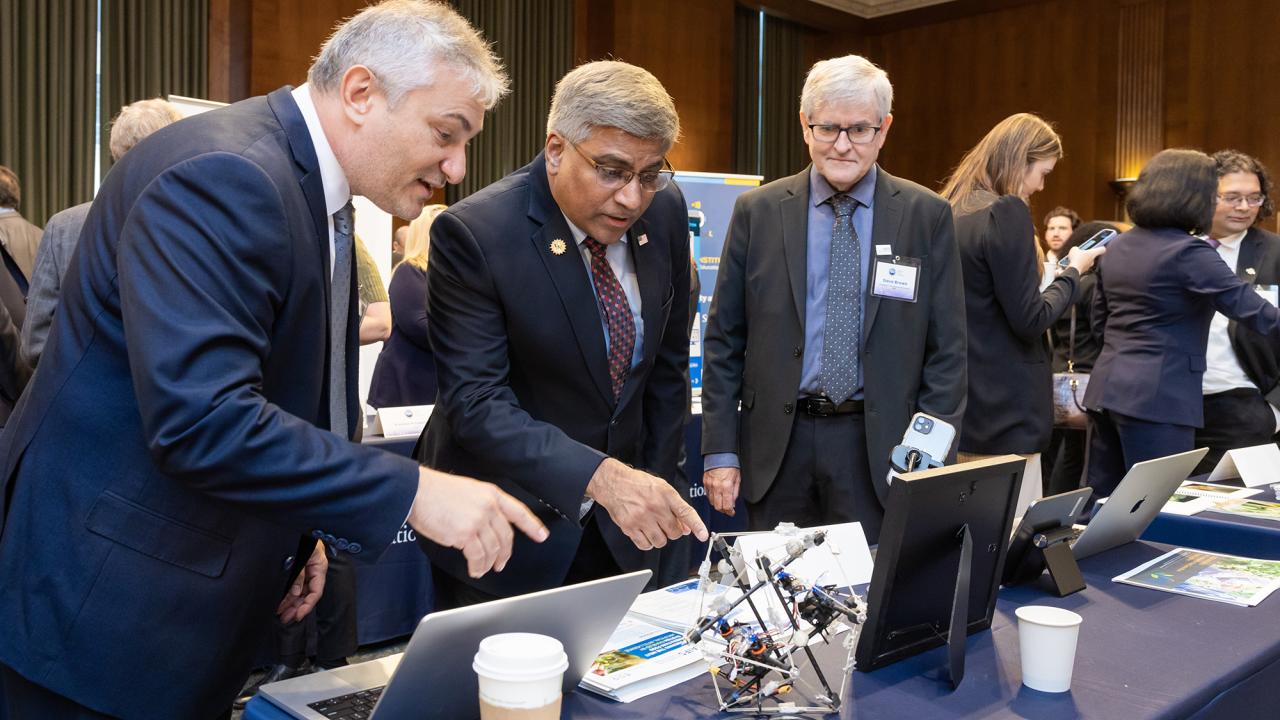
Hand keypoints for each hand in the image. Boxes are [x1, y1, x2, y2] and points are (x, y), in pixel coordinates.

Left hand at [277, 540, 326, 623]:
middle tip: (286, 618)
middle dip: (296, 607)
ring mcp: (304, 570)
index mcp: (319, 566)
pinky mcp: (295, 569)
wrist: (293, 524)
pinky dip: (287, 595)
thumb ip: (299, 574)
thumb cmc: (301, 535)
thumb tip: (296, 592)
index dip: (307, 605)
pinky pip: (293, 586)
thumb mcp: (303, 554)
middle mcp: (312, 571)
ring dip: (290, 603)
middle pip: (306, 595)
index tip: (298, 615)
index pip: (316, 592)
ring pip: (299, 592)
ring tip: (281, 613)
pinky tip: (281, 603)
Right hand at [408, 467, 548, 578]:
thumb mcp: (467, 490)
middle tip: (502, 562)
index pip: (518, 511)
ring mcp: (478, 520)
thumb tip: (485, 526)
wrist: (416, 491)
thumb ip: (481, 506)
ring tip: (483, 568)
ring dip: (489, 563)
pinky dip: (477, 566)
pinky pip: (478, 556)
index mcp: (491, 494)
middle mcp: (488, 506)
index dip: (532, 525)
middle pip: (506, 536)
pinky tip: (474, 569)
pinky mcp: (464, 534)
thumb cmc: (434, 491)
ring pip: (493, 549)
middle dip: (506, 553)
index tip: (541, 535)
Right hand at [587, 459, 709, 550]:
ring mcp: (642, 518)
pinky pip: (645, 545)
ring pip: (661, 541)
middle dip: (673, 531)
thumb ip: (676, 507)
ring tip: (654, 527)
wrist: (613, 483)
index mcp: (665, 494)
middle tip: (666, 524)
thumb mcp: (661, 488)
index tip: (703, 535)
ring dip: (660, 538)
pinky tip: (645, 533)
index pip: (685, 512)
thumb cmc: (637, 484)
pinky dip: (648, 543)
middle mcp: (655, 507)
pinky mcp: (630, 527)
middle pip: (674, 532)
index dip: (697, 525)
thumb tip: (687, 527)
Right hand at [703, 467, 740, 516]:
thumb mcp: (737, 479)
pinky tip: (716, 496)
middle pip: (718, 507)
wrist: (720, 455)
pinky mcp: (705, 483)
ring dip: (717, 504)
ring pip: (712, 502)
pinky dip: (712, 498)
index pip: (727, 506)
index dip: (730, 512)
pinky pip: (707, 495)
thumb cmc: (730, 465)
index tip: (732, 512)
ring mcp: (710, 485)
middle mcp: (717, 487)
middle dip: (723, 510)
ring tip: (722, 502)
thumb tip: (733, 502)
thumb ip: (735, 492)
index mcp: (726, 486)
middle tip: (727, 509)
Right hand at [1066, 244, 1105, 274]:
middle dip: (1088, 254)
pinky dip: (1080, 264)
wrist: (1073, 270)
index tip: (1099, 246)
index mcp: (1093, 253)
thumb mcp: (1074, 249)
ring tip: (1076, 258)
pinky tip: (1074, 263)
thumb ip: (1077, 248)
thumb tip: (1076, 249)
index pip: (1102, 249)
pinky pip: (1083, 265)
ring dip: (1084, 259)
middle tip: (1082, 252)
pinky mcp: (1084, 270)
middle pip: (1093, 255)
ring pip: (1088, 261)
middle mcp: (1093, 260)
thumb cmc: (1076, 259)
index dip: (1101, 247)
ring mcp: (1089, 266)